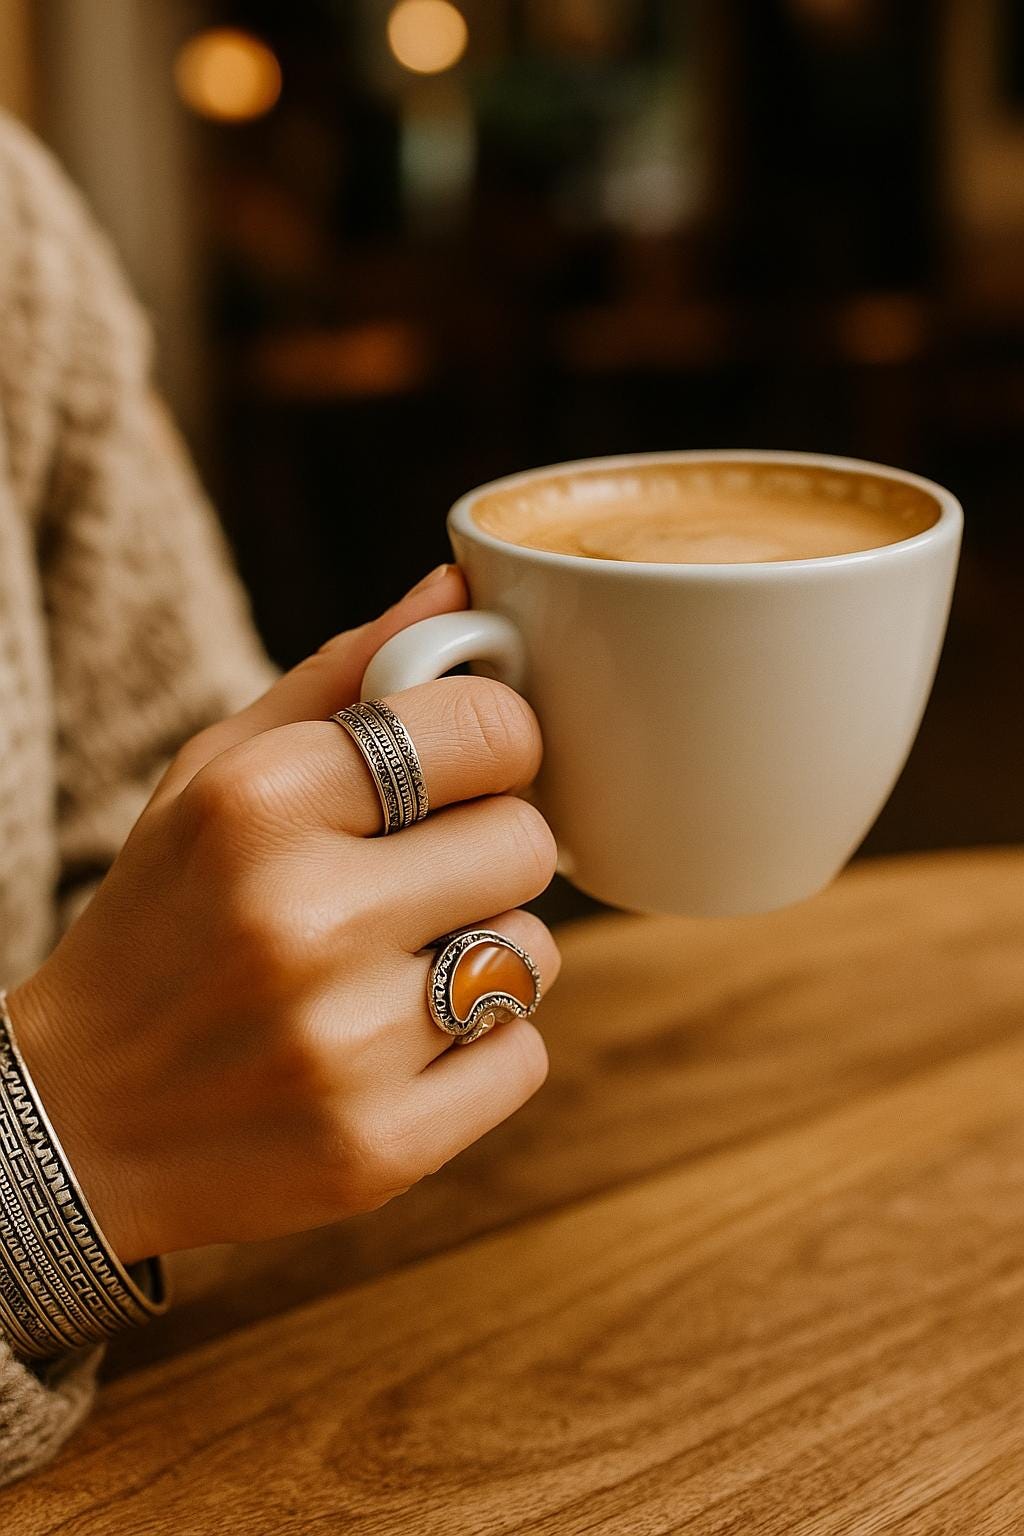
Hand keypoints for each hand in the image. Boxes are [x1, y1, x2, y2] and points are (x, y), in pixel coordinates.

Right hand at [8, 567, 559, 1264]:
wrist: (76, 1120)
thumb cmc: (165, 918)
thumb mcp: (216, 774)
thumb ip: (344, 674)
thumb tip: (461, 587)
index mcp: (261, 801)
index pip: (490, 730)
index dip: (497, 745)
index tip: (467, 769)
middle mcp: (304, 918)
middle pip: (528, 842)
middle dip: (486, 851)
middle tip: (416, 878)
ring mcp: (344, 1044)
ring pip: (535, 952)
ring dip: (484, 952)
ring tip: (389, 968)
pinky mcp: (379, 1148)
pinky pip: (525, 1056)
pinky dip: (479, 1049)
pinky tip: (393, 1046)